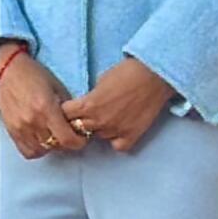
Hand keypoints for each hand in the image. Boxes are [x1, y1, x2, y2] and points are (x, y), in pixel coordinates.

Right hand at [0, 43, 85, 159]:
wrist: (7, 70)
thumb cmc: (31, 74)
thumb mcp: (57, 87)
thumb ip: (67, 109)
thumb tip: (77, 124)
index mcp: (46, 108)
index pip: (67, 139)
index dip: (78, 142)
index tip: (80, 138)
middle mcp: (32, 120)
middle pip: (56, 146)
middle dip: (66, 142)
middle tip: (68, 134)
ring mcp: (20, 127)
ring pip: (42, 150)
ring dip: (51, 146)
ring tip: (53, 135)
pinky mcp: (12, 130)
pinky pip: (27, 150)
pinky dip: (36, 149)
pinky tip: (40, 140)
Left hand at [61, 58, 175, 152]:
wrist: (153, 75)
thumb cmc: (125, 72)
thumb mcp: (99, 81)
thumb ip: (90, 97)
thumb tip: (85, 105)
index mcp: (88, 105)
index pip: (64, 115)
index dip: (65, 111)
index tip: (68, 109)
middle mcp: (99, 121)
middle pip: (77, 129)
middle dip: (77, 122)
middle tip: (84, 115)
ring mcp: (116, 130)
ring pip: (97, 137)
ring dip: (98, 129)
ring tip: (106, 117)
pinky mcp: (132, 136)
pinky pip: (117, 146)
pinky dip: (116, 139)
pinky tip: (118, 129)